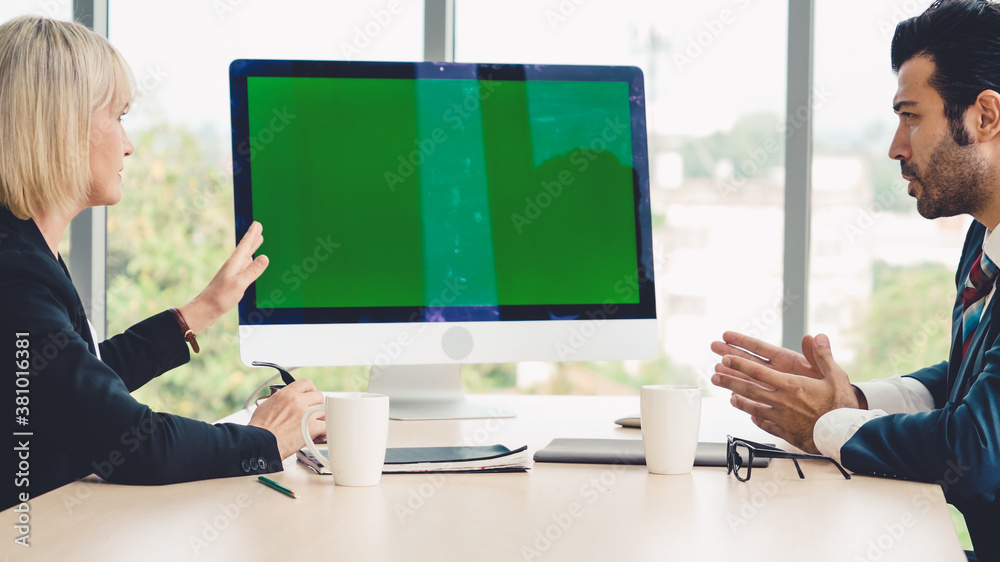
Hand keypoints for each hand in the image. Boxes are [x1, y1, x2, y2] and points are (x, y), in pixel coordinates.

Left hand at [178, 221, 268, 332]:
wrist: (206, 310)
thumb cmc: (220, 297)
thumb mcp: (239, 284)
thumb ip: (252, 271)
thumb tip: (265, 258)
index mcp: (234, 264)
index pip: (245, 246)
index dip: (252, 235)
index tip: (257, 224)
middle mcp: (233, 266)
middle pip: (245, 249)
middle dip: (252, 238)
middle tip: (258, 227)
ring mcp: (232, 273)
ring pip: (245, 257)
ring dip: (252, 248)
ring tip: (257, 240)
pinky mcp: (232, 281)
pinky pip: (244, 266)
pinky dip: (250, 260)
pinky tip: (251, 261)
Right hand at [248, 378, 325, 458]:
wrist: (259, 443)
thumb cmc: (260, 430)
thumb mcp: (267, 405)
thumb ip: (281, 400)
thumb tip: (285, 402)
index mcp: (286, 394)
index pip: (306, 383)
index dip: (311, 390)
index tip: (310, 397)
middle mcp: (297, 401)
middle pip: (319, 396)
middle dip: (317, 406)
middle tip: (312, 415)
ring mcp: (306, 413)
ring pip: (324, 411)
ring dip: (321, 419)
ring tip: (314, 427)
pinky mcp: (312, 427)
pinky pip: (326, 426)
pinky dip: (323, 432)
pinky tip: (316, 436)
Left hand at [710, 333, 859, 452]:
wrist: (845, 436)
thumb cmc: (841, 406)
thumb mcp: (836, 376)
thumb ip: (822, 356)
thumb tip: (815, 336)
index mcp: (791, 385)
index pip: (759, 372)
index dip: (740, 365)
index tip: (726, 359)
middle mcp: (782, 401)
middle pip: (749, 389)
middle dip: (730, 381)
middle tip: (714, 376)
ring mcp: (781, 418)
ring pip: (754, 407)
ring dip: (739, 401)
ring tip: (728, 396)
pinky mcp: (785, 432)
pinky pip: (766, 424)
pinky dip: (756, 419)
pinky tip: (751, 417)